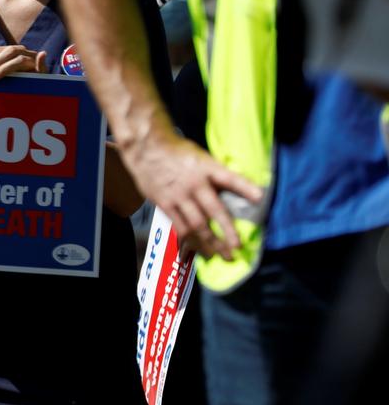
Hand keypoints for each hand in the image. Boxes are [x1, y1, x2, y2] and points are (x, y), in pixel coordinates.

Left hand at [0, 45, 46, 80]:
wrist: (36, 89)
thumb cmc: (14, 82)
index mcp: (12, 52)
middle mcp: (23, 53)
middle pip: (9, 51)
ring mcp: (34, 60)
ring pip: (20, 59)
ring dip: (5, 67)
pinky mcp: (44, 70)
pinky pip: (43, 64)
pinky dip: (42, 60)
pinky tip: (42, 55)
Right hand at [123, 133, 263, 259]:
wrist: (146, 148)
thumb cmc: (176, 151)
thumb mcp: (200, 156)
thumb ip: (213, 174)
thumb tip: (229, 193)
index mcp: (206, 168)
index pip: (228, 178)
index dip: (245, 187)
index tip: (260, 197)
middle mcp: (194, 183)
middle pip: (213, 211)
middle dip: (227, 232)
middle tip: (236, 249)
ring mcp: (178, 196)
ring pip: (196, 225)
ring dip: (209, 243)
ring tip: (218, 256)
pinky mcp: (164, 204)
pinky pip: (179, 227)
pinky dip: (189, 241)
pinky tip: (196, 250)